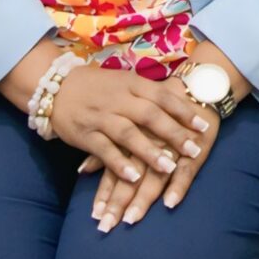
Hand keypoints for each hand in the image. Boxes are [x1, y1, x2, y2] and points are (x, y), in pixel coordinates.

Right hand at [46, 65, 211, 229]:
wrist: (55, 86)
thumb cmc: (97, 86)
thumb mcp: (124, 81)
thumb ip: (147, 93)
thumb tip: (181, 103)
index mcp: (131, 83)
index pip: (163, 96)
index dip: (184, 112)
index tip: (204, 126)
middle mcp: (118, 99)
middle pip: (150, 116)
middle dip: (174, 134)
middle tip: (194, 150)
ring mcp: (101, 116)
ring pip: (129, 134)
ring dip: (149, 152)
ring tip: (169, 168)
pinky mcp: (85, 134)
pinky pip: (104, 150)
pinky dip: (118, 164)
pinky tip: (133, 177)